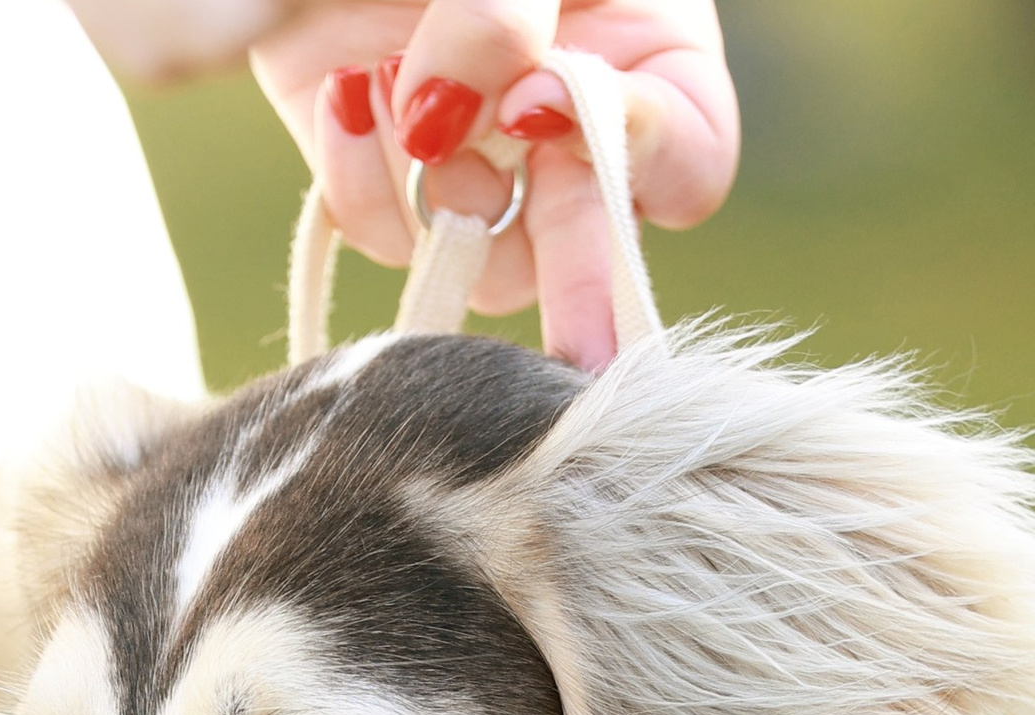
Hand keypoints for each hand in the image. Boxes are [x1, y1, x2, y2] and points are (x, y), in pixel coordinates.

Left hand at [252, 0, 737, 368]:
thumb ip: (508, 12)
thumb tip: (463, 120)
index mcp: (642, 56)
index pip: (689, 161)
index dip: (648, 158)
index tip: (559, 107)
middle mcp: (563, 126)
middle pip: (589, 244)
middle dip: (580, 287)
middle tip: (581, 359)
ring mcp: (470, 154)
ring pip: (477, 256)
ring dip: (439, 186)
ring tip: (398, 84)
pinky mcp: (374, 166)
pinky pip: (380, 227)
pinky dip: (357, 170)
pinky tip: (344, 91)